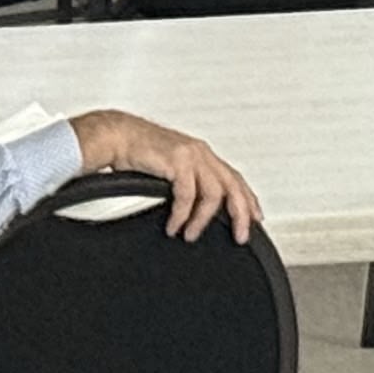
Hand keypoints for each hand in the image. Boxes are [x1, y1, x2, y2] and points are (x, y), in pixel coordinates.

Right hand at [70, 111, 260, 241]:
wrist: (117, 136)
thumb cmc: (140, 154)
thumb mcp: (172, 170)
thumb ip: (188, 185)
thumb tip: (195, 212)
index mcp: (204, 155)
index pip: (235, 179)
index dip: (248, 200)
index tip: (256, 219)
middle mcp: (202, 153)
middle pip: (233, 186)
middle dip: (240, 213)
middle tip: (240, 236)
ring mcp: (191, 155)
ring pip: (213, 193)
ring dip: (204, 220)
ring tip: (191, 235)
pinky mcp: (177, 160)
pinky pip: (187, 194)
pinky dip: (182, 214)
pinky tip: (174, 226)